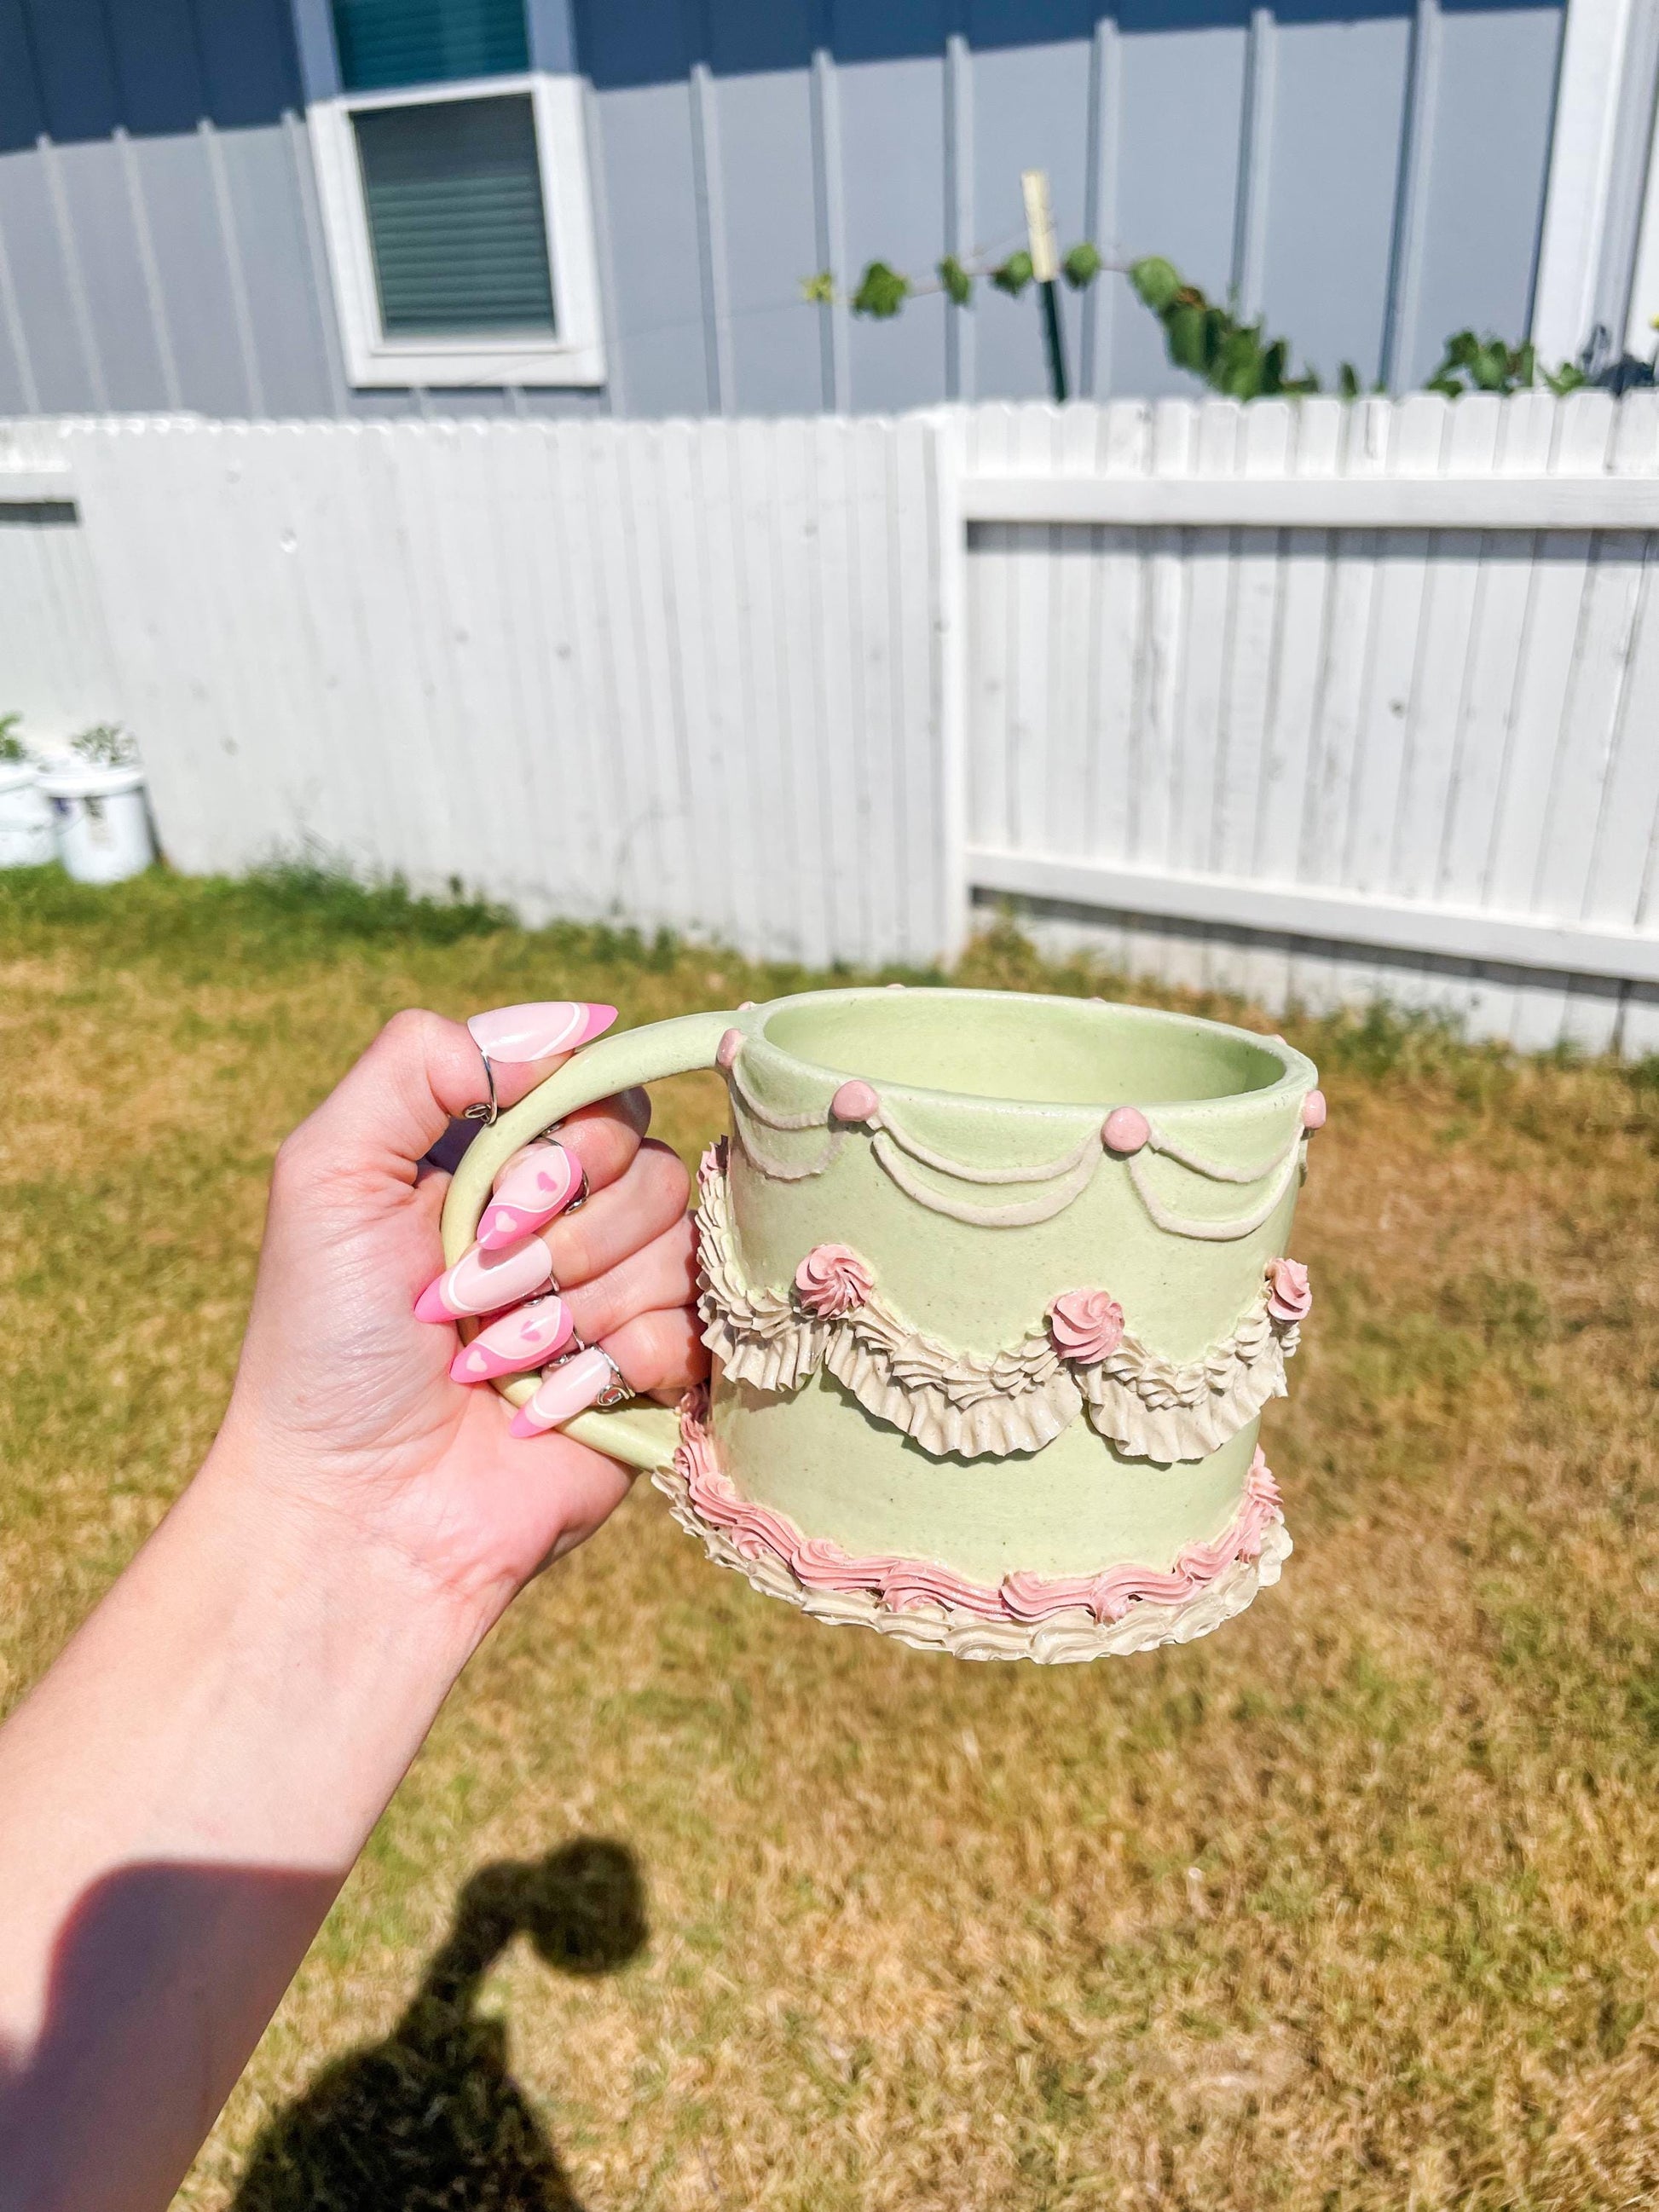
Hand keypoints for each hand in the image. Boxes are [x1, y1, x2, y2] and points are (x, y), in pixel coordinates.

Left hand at [209, 1002, 706, 1635]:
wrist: (360, 1510)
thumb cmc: (326, 1346)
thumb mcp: (329, 1171)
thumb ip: (422, 1060)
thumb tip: (578, 1023)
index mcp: (497, 1161)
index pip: (598, 1091)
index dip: (565, 1136)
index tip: (496, 1194)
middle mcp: (566, 1221)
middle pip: (651, 1163)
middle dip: (559, 1236)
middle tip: (472, 1293)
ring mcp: (617, 1299)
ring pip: (678, 1246)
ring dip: (576, 1307)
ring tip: (498, 1362)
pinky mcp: (656, 1378)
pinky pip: (694, 1328)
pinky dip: (615, 1365)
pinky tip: (549, 1405)